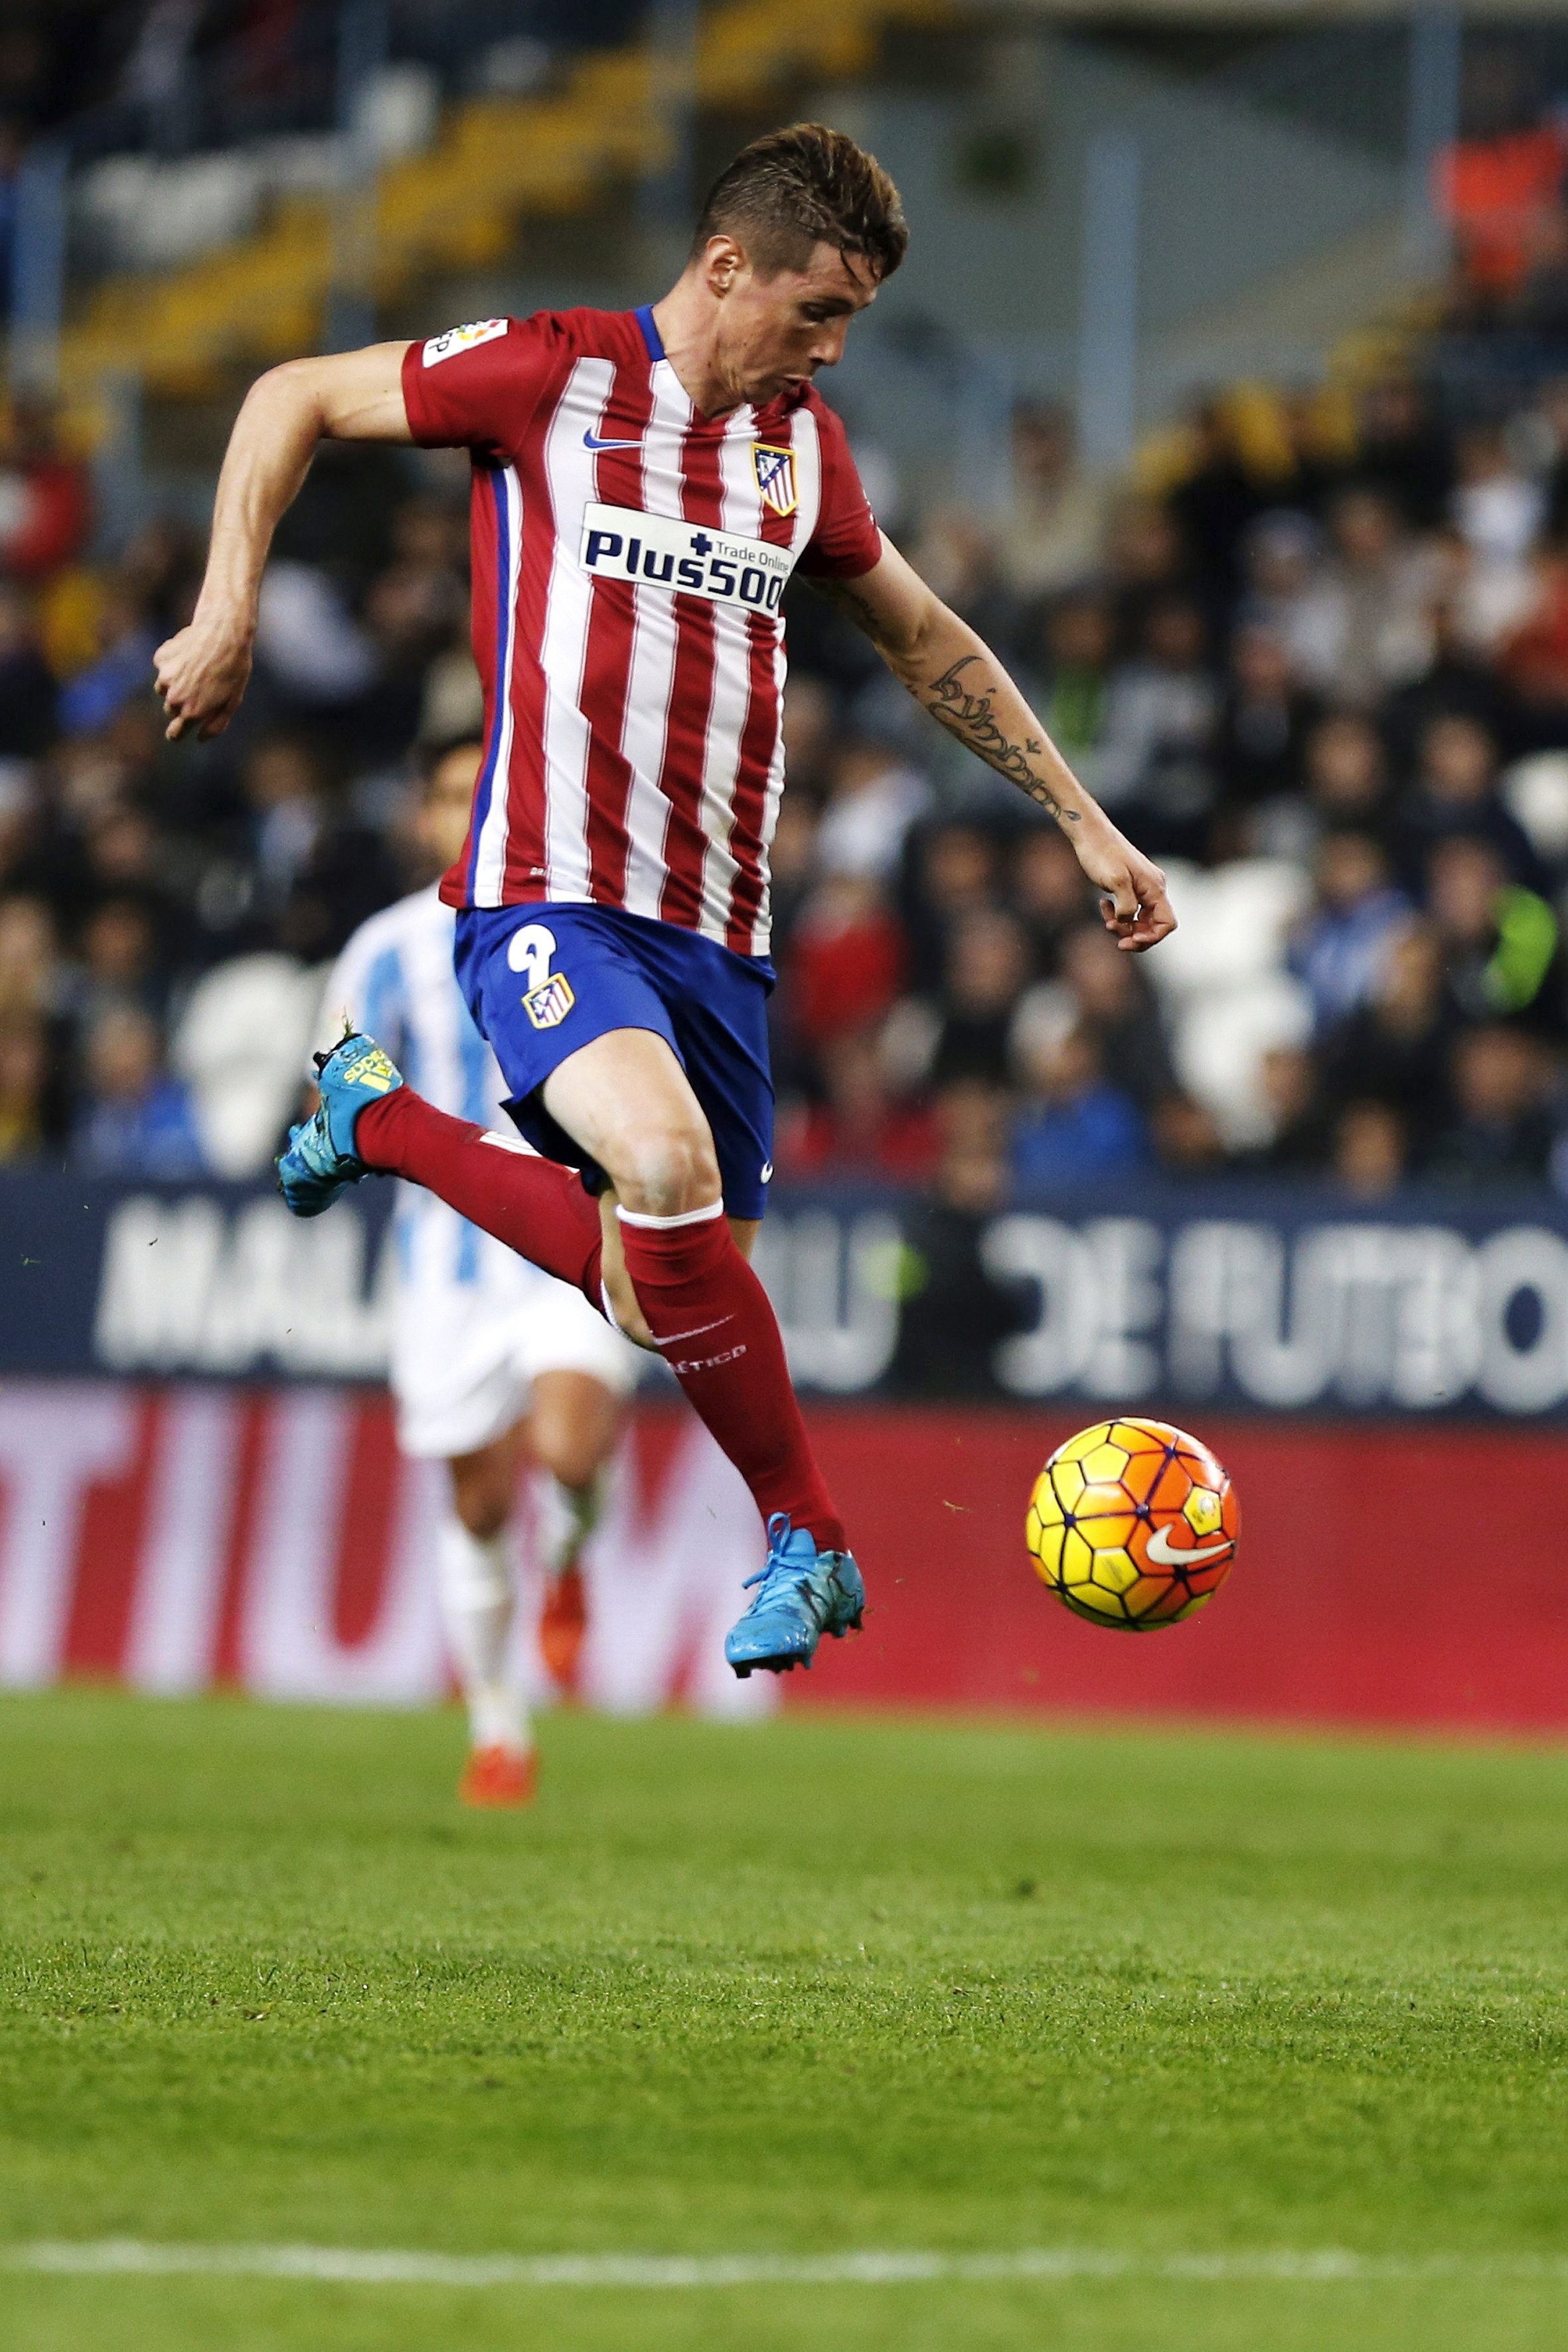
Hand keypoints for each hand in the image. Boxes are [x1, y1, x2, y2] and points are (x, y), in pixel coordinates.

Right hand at [153, 613, 253, 740]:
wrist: (223, 633)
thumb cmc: (233, 670)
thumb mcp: (232, 702)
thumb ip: (215, 725)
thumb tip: (199, 738)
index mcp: (192, 713)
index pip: (175, 734)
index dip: (177, 733)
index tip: (177, 732)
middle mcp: (175, 698)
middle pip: (171, 709)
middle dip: (182, 703)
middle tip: (200, 687)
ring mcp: (165, 677)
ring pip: (164, 688)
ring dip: (175, 682)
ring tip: (196, 668)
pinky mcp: (161, 659)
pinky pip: (164, 666)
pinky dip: (173, 662)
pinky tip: (190, 653)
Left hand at [1074, 817, 1175, 952]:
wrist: (1091, 834)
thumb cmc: (1102, 854)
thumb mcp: (1115, 881)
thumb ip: (1126, 905)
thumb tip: (1128, 921)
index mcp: (1154, 888)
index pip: (1167, 923)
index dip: (1152, 937)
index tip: (1132, 940)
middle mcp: (1153, 888)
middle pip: (1153, 926)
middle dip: (1135, 936)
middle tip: (1115, 938)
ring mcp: (1143, 888)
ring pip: (1140, 919)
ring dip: (1124, 926)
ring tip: (1106, 919)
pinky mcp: (1131, 887)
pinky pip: (1130, 909)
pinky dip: (1117, 914)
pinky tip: (1103, 904)